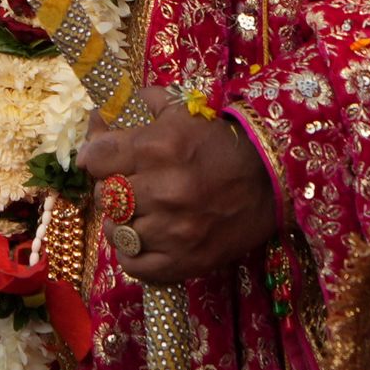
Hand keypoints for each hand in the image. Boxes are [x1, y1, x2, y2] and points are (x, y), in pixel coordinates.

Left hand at [78, 110, 281, 286]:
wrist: (274, 183)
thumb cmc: (225, 145)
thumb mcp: (188, 112)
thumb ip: (145, 105)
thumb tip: (104, 111)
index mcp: (159, 147)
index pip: (95, 158)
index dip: (95, 157)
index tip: (102, 159)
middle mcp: (163, 190)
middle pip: (103, 195)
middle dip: (111, 188)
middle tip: (129, 185)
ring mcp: (173, 231)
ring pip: (116, 231)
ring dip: (122, 222)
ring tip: (140, 213)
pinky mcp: (183, 262)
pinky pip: (134, 264)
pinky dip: (133, 253)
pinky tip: (146, 238)